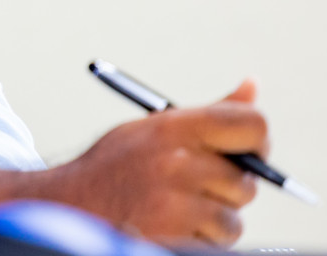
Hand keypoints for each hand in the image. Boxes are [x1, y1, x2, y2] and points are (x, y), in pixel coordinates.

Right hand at [51, 80, 266, 245]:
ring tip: (176, 209)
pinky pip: (213, 245)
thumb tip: (252, 87)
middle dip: (227, 191)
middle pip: (245, 183)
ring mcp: (175, 204)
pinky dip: (197, 241)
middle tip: (196, 187)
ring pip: (232, 221)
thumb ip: (209, 115)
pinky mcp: (173, 238)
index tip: (248, 153)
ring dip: (213, 222)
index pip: (250, 126)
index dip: (257, 142)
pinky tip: (168, 226)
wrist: (68, 205)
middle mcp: (177, 163)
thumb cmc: (116, 165)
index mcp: (174, 128)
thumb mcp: (155, 129)